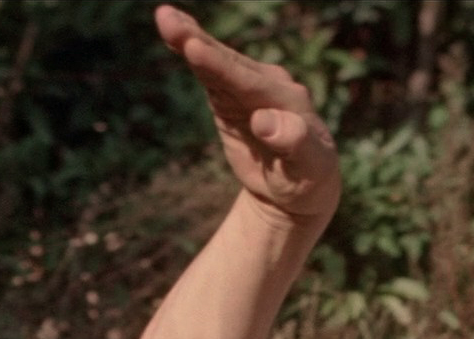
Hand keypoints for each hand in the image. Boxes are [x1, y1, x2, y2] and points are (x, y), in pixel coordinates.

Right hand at [155, 5, 341, 223]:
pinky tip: (174, 35)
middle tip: (167, 18)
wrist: (297, 186)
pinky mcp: (229, 96)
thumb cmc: (307, 179)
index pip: (249, 82)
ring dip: (190, 38)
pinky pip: (208, 72)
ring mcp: (247, 88)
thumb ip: (294, 142)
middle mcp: (268, 85)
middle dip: (198, 40)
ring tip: (165, 17)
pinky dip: (191, 53)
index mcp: (289, 100)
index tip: (195, 48)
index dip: (220, 66)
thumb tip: (264, 119)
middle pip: (229, 62)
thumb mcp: (308, 168)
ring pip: (216, 62)